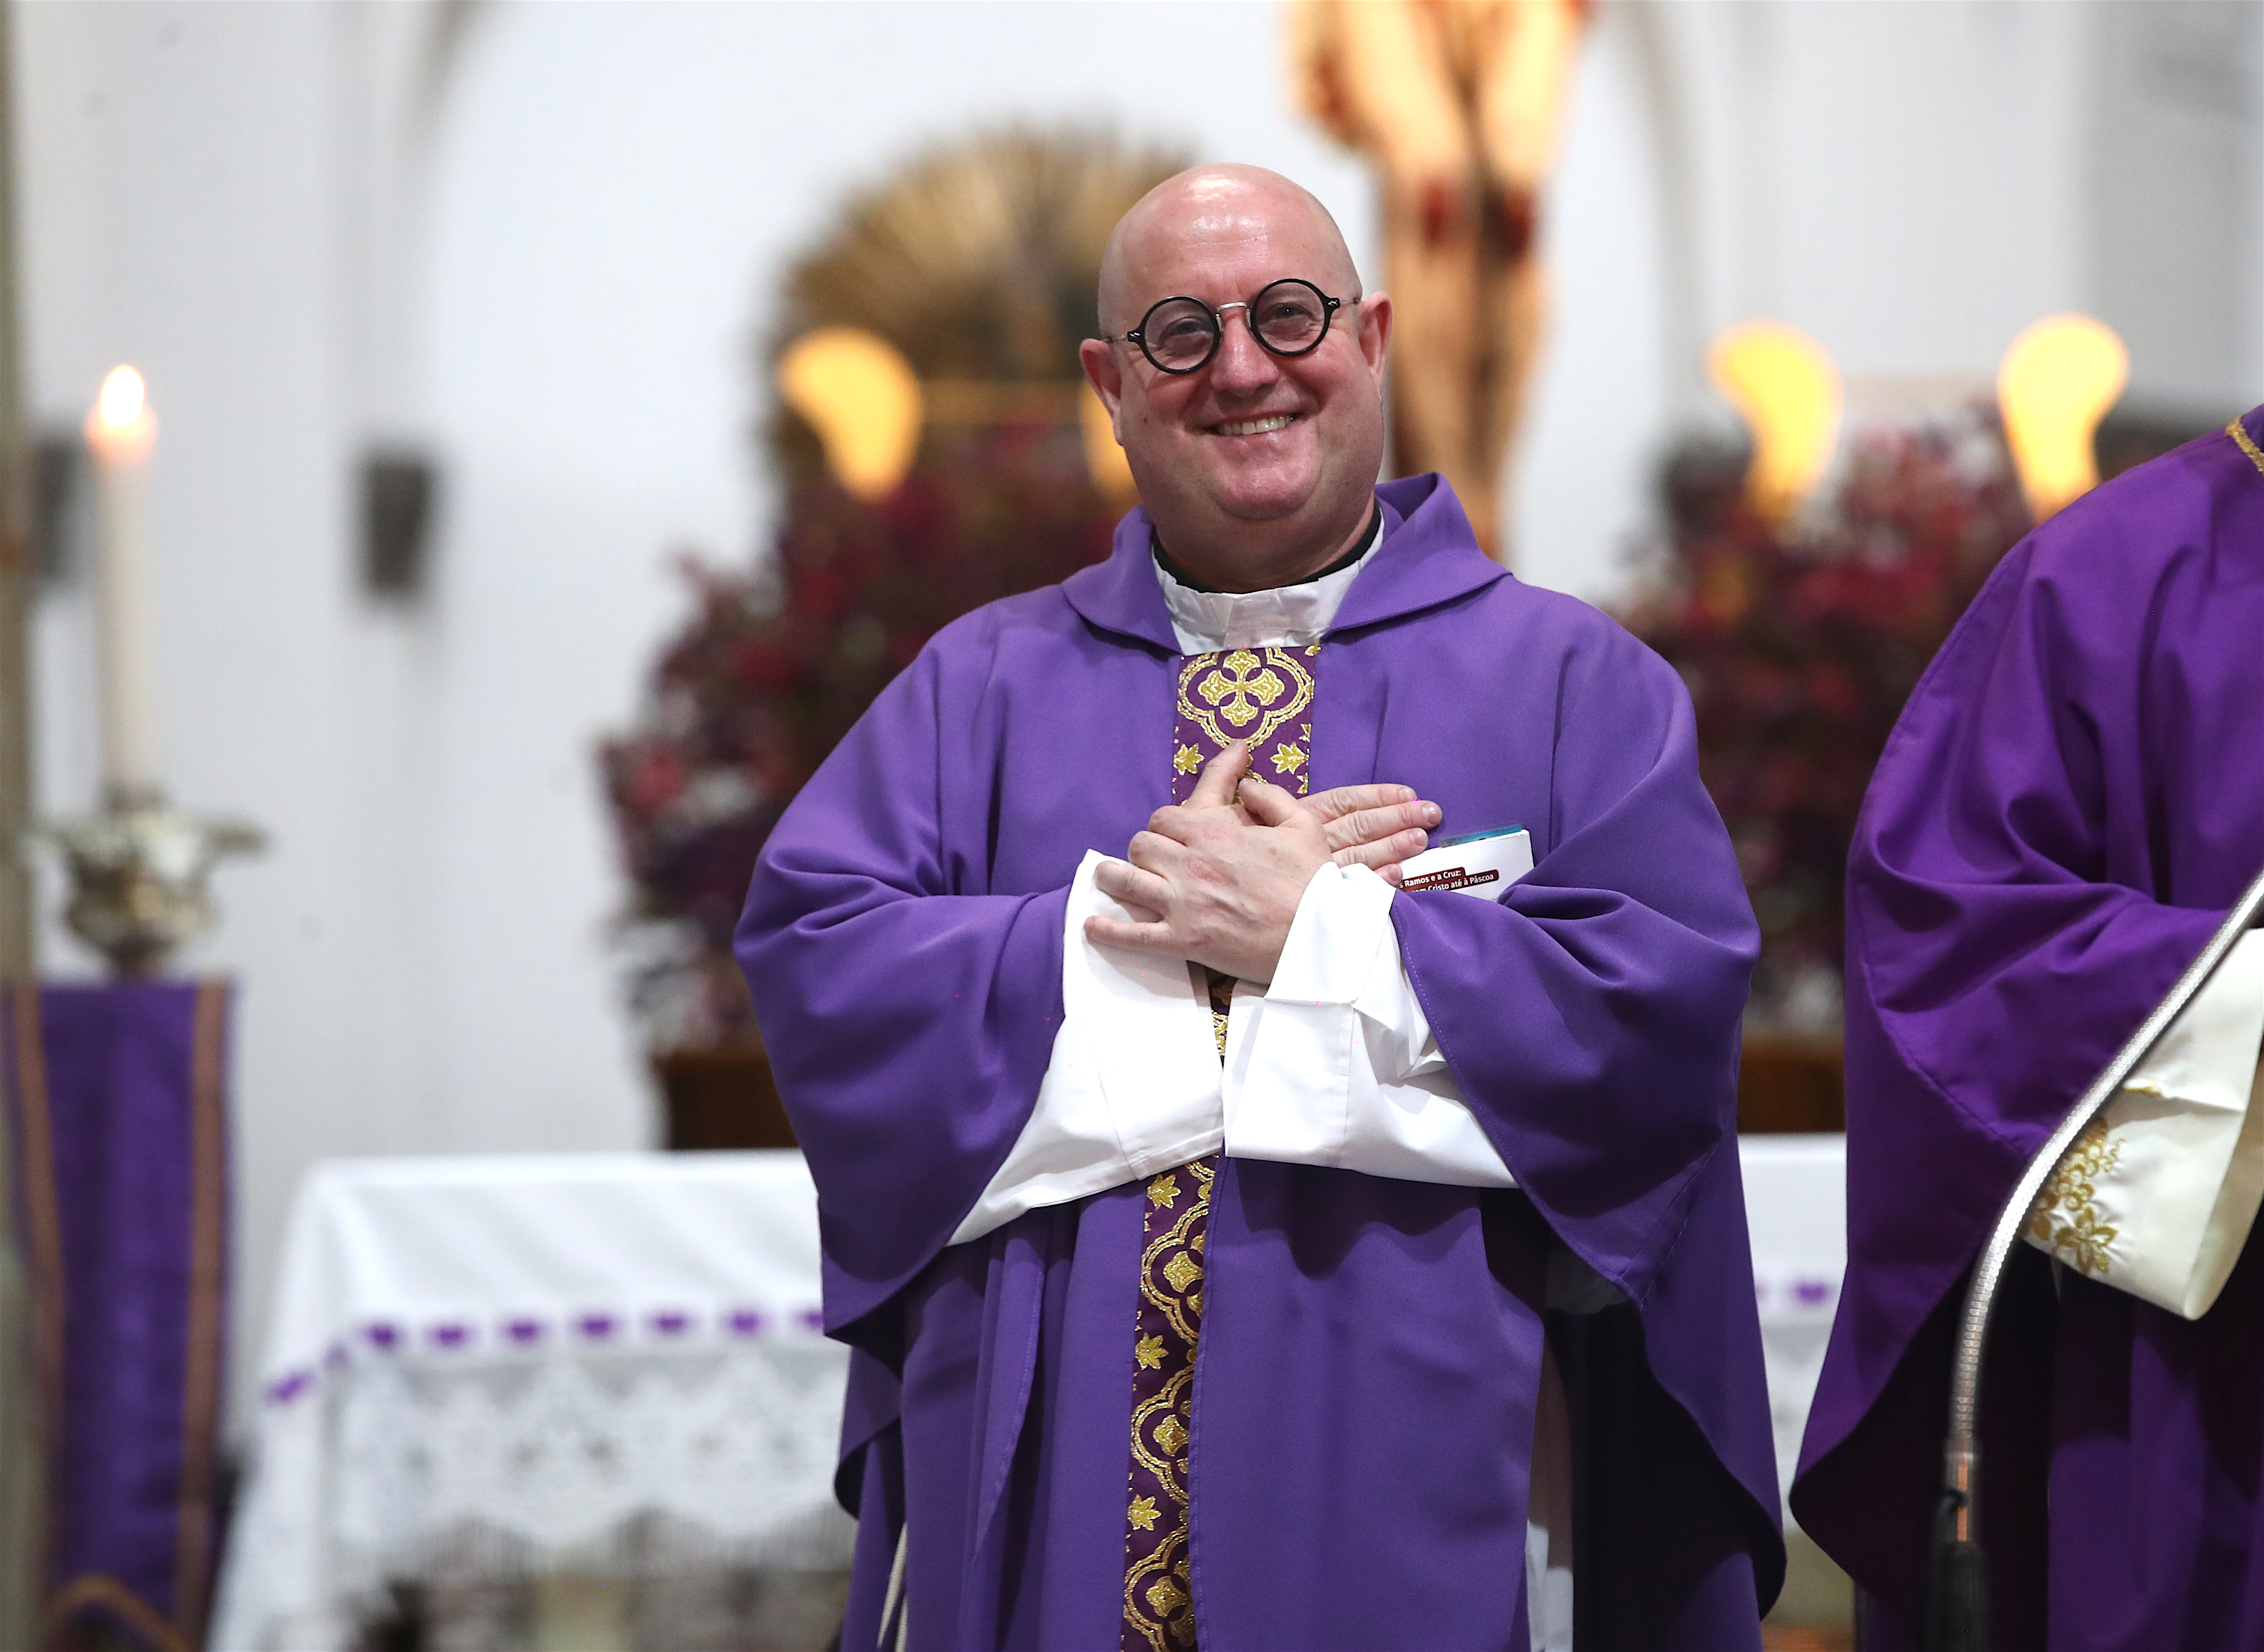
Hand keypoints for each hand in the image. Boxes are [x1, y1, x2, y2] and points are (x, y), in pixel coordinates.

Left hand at [1085, 744, 1438, 981]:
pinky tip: (1093, 926)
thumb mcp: (1303, 825)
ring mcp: (1183, 904)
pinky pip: (1131, 935)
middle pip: (1141, 844)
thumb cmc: (1314, 883)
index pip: (1166, 817)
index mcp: (1217, 833)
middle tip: (1153, 859)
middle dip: (1144, 848)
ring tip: (1111, 878)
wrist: (1320, 939)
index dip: (1166, 824)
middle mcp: (1191, 864)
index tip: (1175, 835)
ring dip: (1113, 877)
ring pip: (1125, 879)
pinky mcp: (1182, 941)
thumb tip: (1247, 784)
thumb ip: (1271, 797)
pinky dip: (1107, 931)